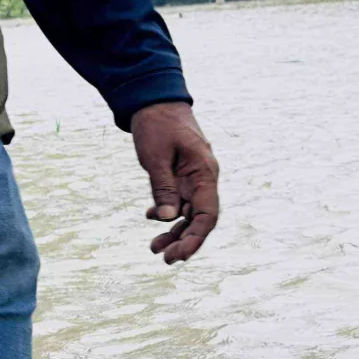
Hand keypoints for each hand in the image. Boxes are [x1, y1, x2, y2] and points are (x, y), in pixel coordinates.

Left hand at [129, 101, 220, 263]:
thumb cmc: (157, 124)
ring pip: (188, 213)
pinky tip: (150, 218)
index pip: (208, 216)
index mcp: (204, 174)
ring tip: (154, 248)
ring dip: (173, 231)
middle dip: (183, 241)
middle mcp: (203, 179)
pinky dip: (166, 212)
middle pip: (199, 219)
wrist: (154, 99)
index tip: (179, 255)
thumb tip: (167, 219)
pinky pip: (178, 200)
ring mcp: (192, 177)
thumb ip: (163, 187)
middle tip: (163, 258)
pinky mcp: (181, 174)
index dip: (196, 239)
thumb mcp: (156, 157)